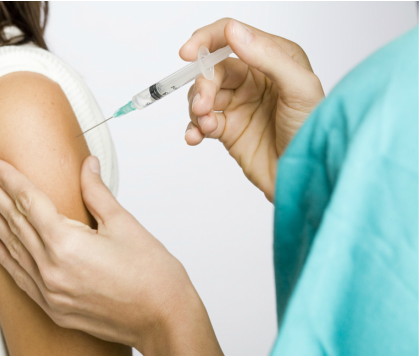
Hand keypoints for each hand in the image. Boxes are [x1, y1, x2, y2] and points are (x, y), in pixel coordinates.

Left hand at [0, 157, 201, 351]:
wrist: (163, 321)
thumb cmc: (152, 275)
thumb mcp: (124, 224)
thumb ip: (97, 192)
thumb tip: (87, 164)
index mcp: (66, 243)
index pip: (28, 201)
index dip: (9, 179)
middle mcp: (51, 269)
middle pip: (15, 223)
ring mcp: (50, 292)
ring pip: (13, 249)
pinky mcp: (54, 309)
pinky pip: (21, 278)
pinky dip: (6, 259)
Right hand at [181, 19, 324, 200]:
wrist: (307, 178)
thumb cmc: (313, 132)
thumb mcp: (300, 88)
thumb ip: (268, 56)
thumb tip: (233, 31)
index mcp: (273, 58)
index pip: (232, 37)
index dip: (206, 40)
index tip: (188, 54)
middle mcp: (253, 78)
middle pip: (212, 70)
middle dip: (202, 86)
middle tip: (203, 106)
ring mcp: (239, 104)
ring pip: (203, 95)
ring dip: (197, 108)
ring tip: (205, 125)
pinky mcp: (228, 129)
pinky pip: (201, 123)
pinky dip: (193, 128)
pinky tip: (195, 137)